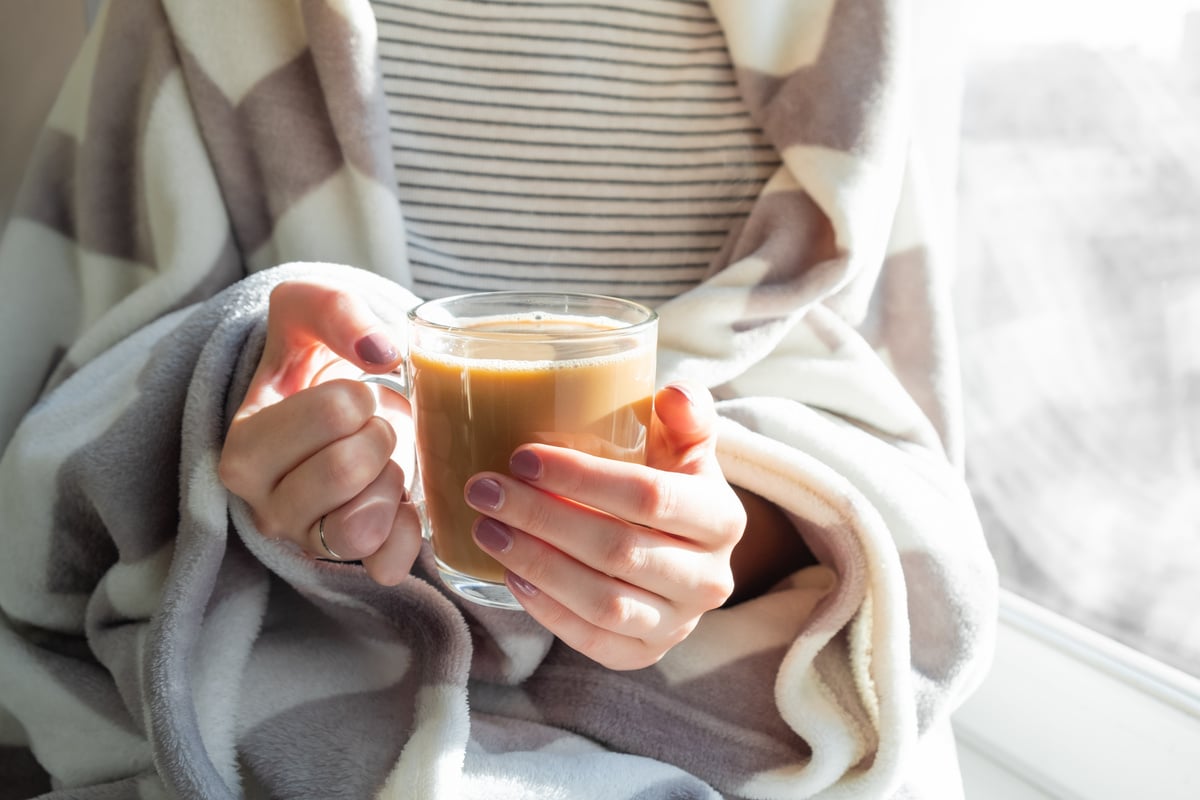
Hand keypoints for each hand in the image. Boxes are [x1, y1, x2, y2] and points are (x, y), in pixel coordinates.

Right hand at [218, 281, 421, 584]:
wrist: (339, 403)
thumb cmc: (316, 357)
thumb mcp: (308, 310)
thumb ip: (335, 310)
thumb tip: (381, 350)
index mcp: (243, 449)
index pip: (333, 415)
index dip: (358, 396)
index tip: (352, 393)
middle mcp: (265, 506)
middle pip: (346, 470)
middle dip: (380, 434)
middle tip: (374, 425)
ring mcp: (307, 540)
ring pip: (362, 527)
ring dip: (391, 482)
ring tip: (383, 461)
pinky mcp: (350, 562)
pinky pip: (387, 564)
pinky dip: (409, 530)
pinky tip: (403, 498)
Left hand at [463, 383, 745, 669]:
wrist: (684, 550)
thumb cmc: (671, 482)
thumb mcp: (684, 444)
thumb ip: (685, 413)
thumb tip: (675, 394)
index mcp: (722, 518)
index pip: (649, 496)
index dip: (582, 478)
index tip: (522, 457)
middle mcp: (710, 579)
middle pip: (618, 550)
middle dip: (542, 518)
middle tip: (486, 490)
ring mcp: (679, 624)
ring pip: (603, 601)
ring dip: (537, 564)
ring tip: (487, 530)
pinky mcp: (645, 654)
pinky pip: (594, 640)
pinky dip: (548, 612)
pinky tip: (512, 575)